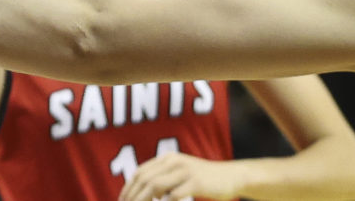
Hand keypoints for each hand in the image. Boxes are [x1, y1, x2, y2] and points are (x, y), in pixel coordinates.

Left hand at [116, 150, 239, 200]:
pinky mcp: (196, 183)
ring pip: (155, 186)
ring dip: (144, 200)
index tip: (122, 200)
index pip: (140, 172)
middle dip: (133, 195)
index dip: (129, 187)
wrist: (232, 176)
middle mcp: (174, 161)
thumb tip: (145, 191)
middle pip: (145, 179)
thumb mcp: (182, 173)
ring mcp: (185, 171)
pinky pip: (174, 195)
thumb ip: (165, 178)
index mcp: (168, 158)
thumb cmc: (204, 179)